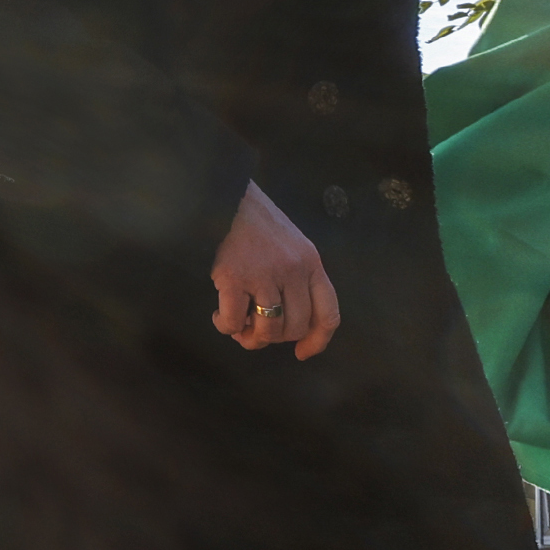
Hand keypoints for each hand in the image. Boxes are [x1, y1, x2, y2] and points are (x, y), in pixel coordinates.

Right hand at [211, 183, 340, 360]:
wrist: (228, 197)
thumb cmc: (260, 225)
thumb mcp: (294, 247)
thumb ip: (298, 280)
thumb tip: (287, 328)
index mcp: (312, 264)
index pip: (329, 315)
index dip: (317, 341)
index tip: (301, 353)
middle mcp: (294, 271)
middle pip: (296, 328)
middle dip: (276, 338)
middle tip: (257, 329)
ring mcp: (265, 274)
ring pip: (268, 330)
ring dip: (251, 337)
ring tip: (240, 327)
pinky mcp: (234, 276)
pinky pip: (234, 321)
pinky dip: (226, 327)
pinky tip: (221, 316)